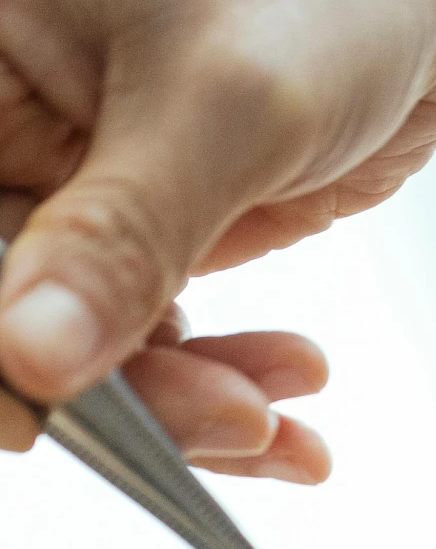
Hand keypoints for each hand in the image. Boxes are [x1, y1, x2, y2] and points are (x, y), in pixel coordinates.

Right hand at [0, 0, 435, 474]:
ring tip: (284, 431)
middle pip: (11, 312)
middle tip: (228, 443)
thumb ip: (121, 242)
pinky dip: (220, 390)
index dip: (5, 360)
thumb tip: (27, 374)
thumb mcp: (224, 105)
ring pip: (83, 345)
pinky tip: (294, 419)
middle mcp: (18, 124)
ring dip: (185, 413)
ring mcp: (81, 177)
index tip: (60, 429)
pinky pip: (152, 338)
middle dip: (117, 392)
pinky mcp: (157, 218)